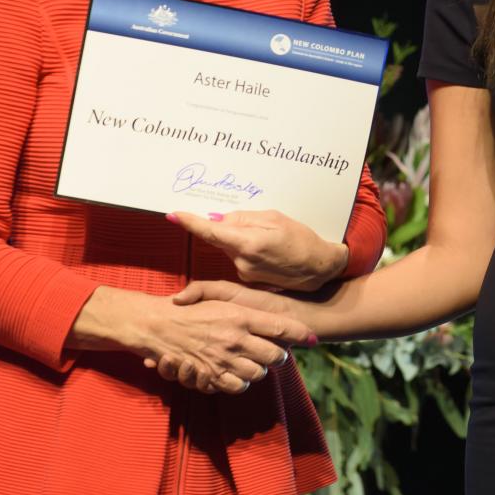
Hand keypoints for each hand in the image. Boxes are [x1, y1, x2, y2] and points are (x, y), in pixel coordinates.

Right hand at [140, 282, 316, 394]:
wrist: (156, 325)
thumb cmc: (188, 307)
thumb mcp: (216, 293)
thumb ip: (242, 300)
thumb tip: (273, 317)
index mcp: (240, 314)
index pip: (280, 327)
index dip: (300, 334)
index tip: (313, 338)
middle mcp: (237, 337)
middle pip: (276, 355)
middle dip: (278, 355)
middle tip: (274, 351)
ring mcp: (225, 358)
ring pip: (259, 372)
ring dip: (260, 369)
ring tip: (252, 360)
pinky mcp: (212, 375)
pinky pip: (238, 385)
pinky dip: (240, 381)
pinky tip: (236, 371)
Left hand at [167, 209, 347, 291]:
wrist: (321, 269)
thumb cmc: (303, 240)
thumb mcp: (276, 219)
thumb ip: (244, 219)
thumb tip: (219, 219)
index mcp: (247, 244)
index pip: (210, 231)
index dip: (190, 222)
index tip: (173, 214)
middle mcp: (241, 262)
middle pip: (222, 238)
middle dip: (231, 227)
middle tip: (259, 224)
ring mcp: (245, 274)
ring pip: (232, 248)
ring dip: (243, 239)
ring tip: (272, 239)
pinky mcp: (250, 280)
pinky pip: (241, 258)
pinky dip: (250, 250)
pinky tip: (272, 251)